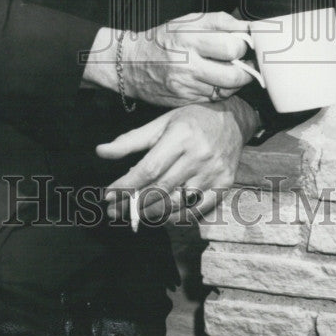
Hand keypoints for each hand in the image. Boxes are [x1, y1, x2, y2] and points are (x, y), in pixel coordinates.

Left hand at [97, 96, 259, 224]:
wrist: (234, 120)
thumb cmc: (193, 119)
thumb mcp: (161, 122)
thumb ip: (131, 140)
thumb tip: (101, 152)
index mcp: (181, 136)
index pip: (149, 168)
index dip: (126, 185)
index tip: (108, 195)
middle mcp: (199, 156)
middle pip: (161, 189)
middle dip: (133, 203)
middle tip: (114, 211)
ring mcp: (213, 173)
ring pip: (177, 202)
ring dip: (151, 213)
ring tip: (134, 214)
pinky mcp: (223, 186)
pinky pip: (196, 210)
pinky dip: (175, 217)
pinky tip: (160, 216)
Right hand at [119, 11, 256, 107]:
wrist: (130, 64)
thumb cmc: (161, 39)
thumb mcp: (186, 21)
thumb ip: (219, 22)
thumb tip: (248, 27)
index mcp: (188, 38)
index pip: (232, 46)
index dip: (244, 45)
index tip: (245, 43)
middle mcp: (186, 64)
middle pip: (234, 74)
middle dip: (246, 68)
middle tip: (245, 61)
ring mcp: (185, 86)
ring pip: (227, 89)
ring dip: (235, 81)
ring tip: (229, 69)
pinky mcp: (185, 101)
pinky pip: (215, 99)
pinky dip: (221, 90)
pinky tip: (214, 80)